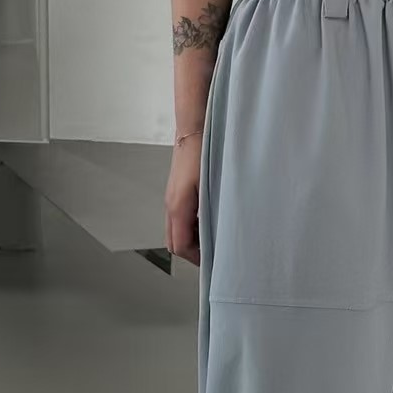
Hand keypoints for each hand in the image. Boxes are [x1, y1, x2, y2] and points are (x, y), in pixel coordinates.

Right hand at [165, 137, 201, 266]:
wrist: (195, 130)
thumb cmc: (205, 154)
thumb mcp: (213, 187)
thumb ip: (213, 214)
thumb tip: (221, 235)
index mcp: (178, 207)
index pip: (181, 247)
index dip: (197, 259)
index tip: (213, 262)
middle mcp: (171, 205)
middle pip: (175, 243)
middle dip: (193, 253)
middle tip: (214, 254)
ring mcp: (171, 199)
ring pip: (176, 231)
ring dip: (193, 239)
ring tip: (214, 238)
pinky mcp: (176, 193)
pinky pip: (179, 219)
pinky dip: (192, 226)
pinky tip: (208, 220)